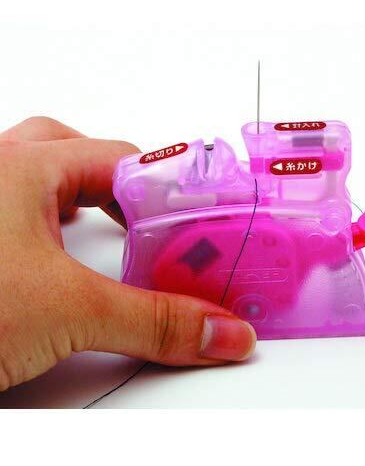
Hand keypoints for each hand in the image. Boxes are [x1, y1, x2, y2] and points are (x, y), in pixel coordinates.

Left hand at [0, 117, 255, 390]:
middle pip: (76, 155)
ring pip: (38, 175)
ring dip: (79, 197)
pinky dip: (45, 224)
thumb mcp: (64, 313)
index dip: (167, 186)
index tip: (197, 218)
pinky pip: (14, 210)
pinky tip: (53, 252)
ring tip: (108, 227)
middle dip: (120, 186)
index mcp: (20, 168)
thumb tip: (220, 333)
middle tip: (149, 220)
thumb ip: (153, 324)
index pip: (122, 159)